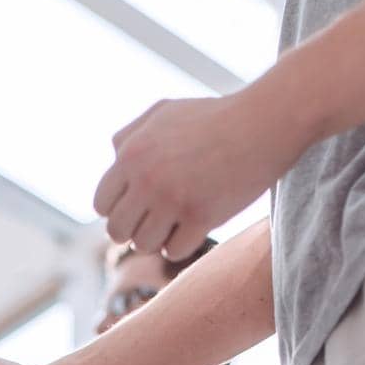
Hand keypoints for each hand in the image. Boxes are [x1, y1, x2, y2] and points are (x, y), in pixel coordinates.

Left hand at [93, 83, 301, 259]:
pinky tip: (191, 230)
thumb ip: (131, 135)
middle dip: (133, 231)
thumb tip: (113, 160)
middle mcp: (147, 179)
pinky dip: (180, 246)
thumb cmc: (214, 117)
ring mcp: (174, 200)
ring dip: (157, 241)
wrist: (262, 122)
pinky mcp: (202, 217)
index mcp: (132, 155)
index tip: (137, 209)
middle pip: (117, 231)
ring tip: (173, 225)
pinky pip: (173, 252)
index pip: (102, 204)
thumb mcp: (164, 112)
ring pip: (144, 246)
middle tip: (154, 223)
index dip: (117, 210)